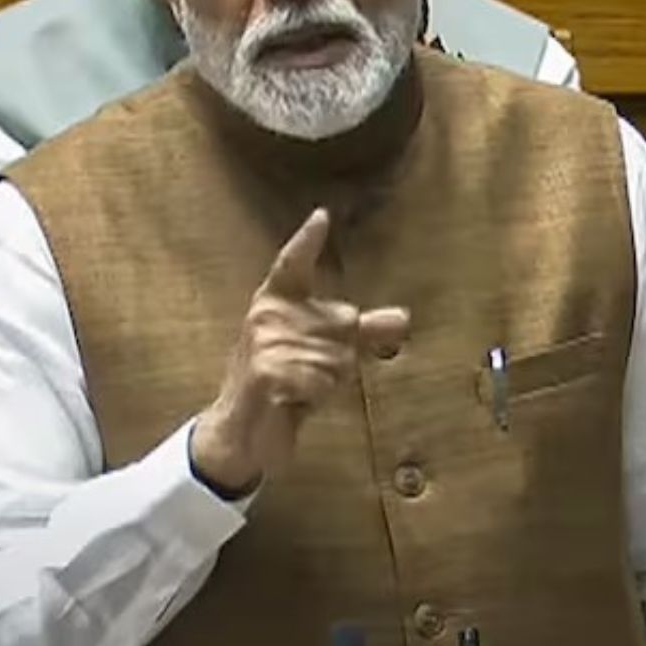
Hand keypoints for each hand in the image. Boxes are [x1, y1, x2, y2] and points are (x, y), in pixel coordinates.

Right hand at [190, 209, 410, 495]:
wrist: (241, 429)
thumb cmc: (284, 381)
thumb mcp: (322, 350)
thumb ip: (361, 332)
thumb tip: (404, 318)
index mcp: (275, 300)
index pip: (292, 263)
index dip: (307, 240)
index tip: (322, 216)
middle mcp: (268, 314)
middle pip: (344, 324)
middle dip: (341, 358)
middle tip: (309, 373)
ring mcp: (265, 342)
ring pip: (338, 358)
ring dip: (328, 382)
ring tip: (299, 388)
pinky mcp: (268, 372)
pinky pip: (322, 382)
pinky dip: (317, 397)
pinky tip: (295, 400)